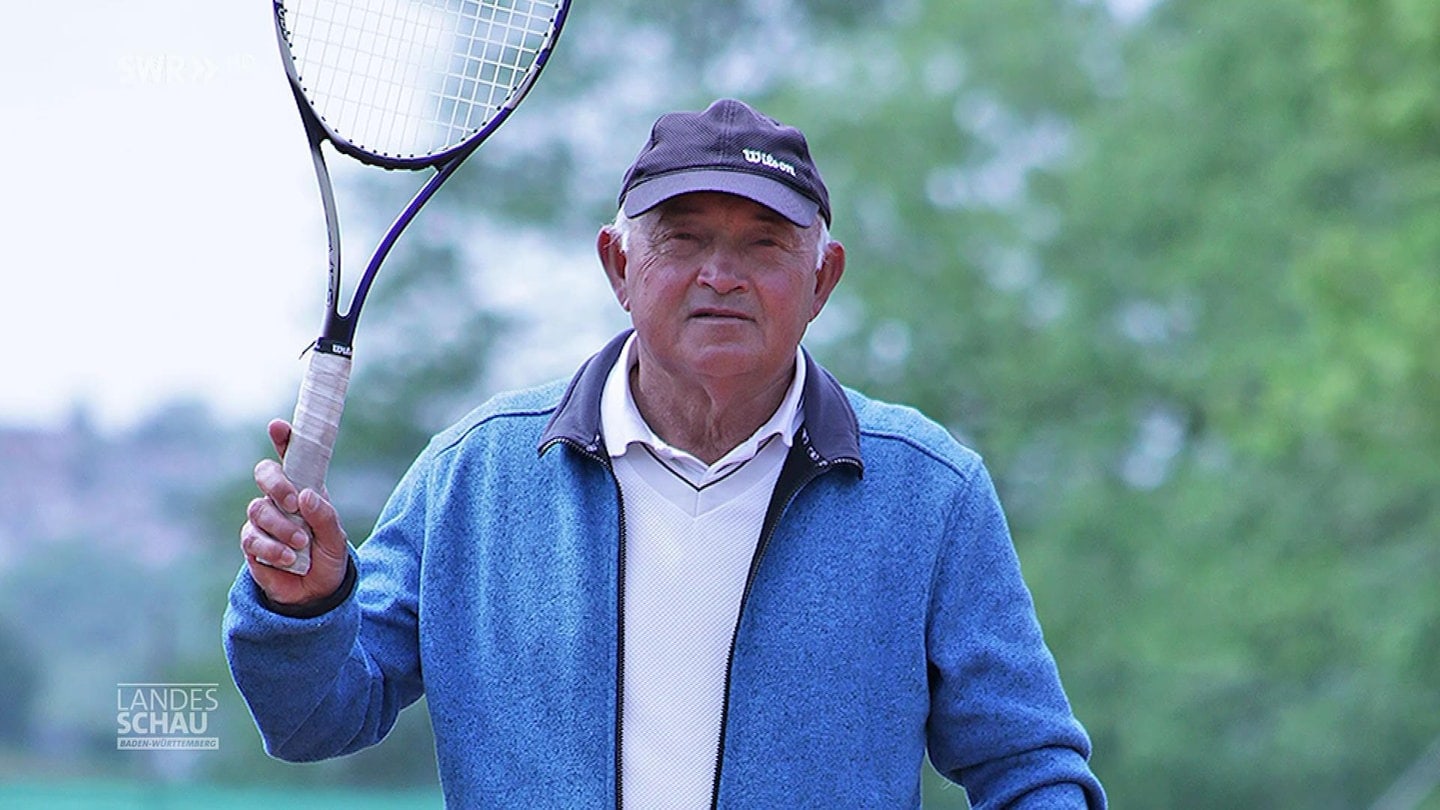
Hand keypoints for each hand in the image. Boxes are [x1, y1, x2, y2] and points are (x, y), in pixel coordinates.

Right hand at [240, 419, 349, 606]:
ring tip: (301, 545)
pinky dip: (272, 549)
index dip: (283, 438)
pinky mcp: (252, 543)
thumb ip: (325, 516)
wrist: (316, 593)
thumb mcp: (336, 538)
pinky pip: (252, 538)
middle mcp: (280, 499)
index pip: (292, 457)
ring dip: (282, 527)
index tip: (278, 426)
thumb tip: (305, 496)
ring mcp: (263, 520)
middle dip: (276, 483)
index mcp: (304, 488)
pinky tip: (289, 559)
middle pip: (264, 473)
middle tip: (293, 502)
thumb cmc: (328, 557)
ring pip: (258, 509)